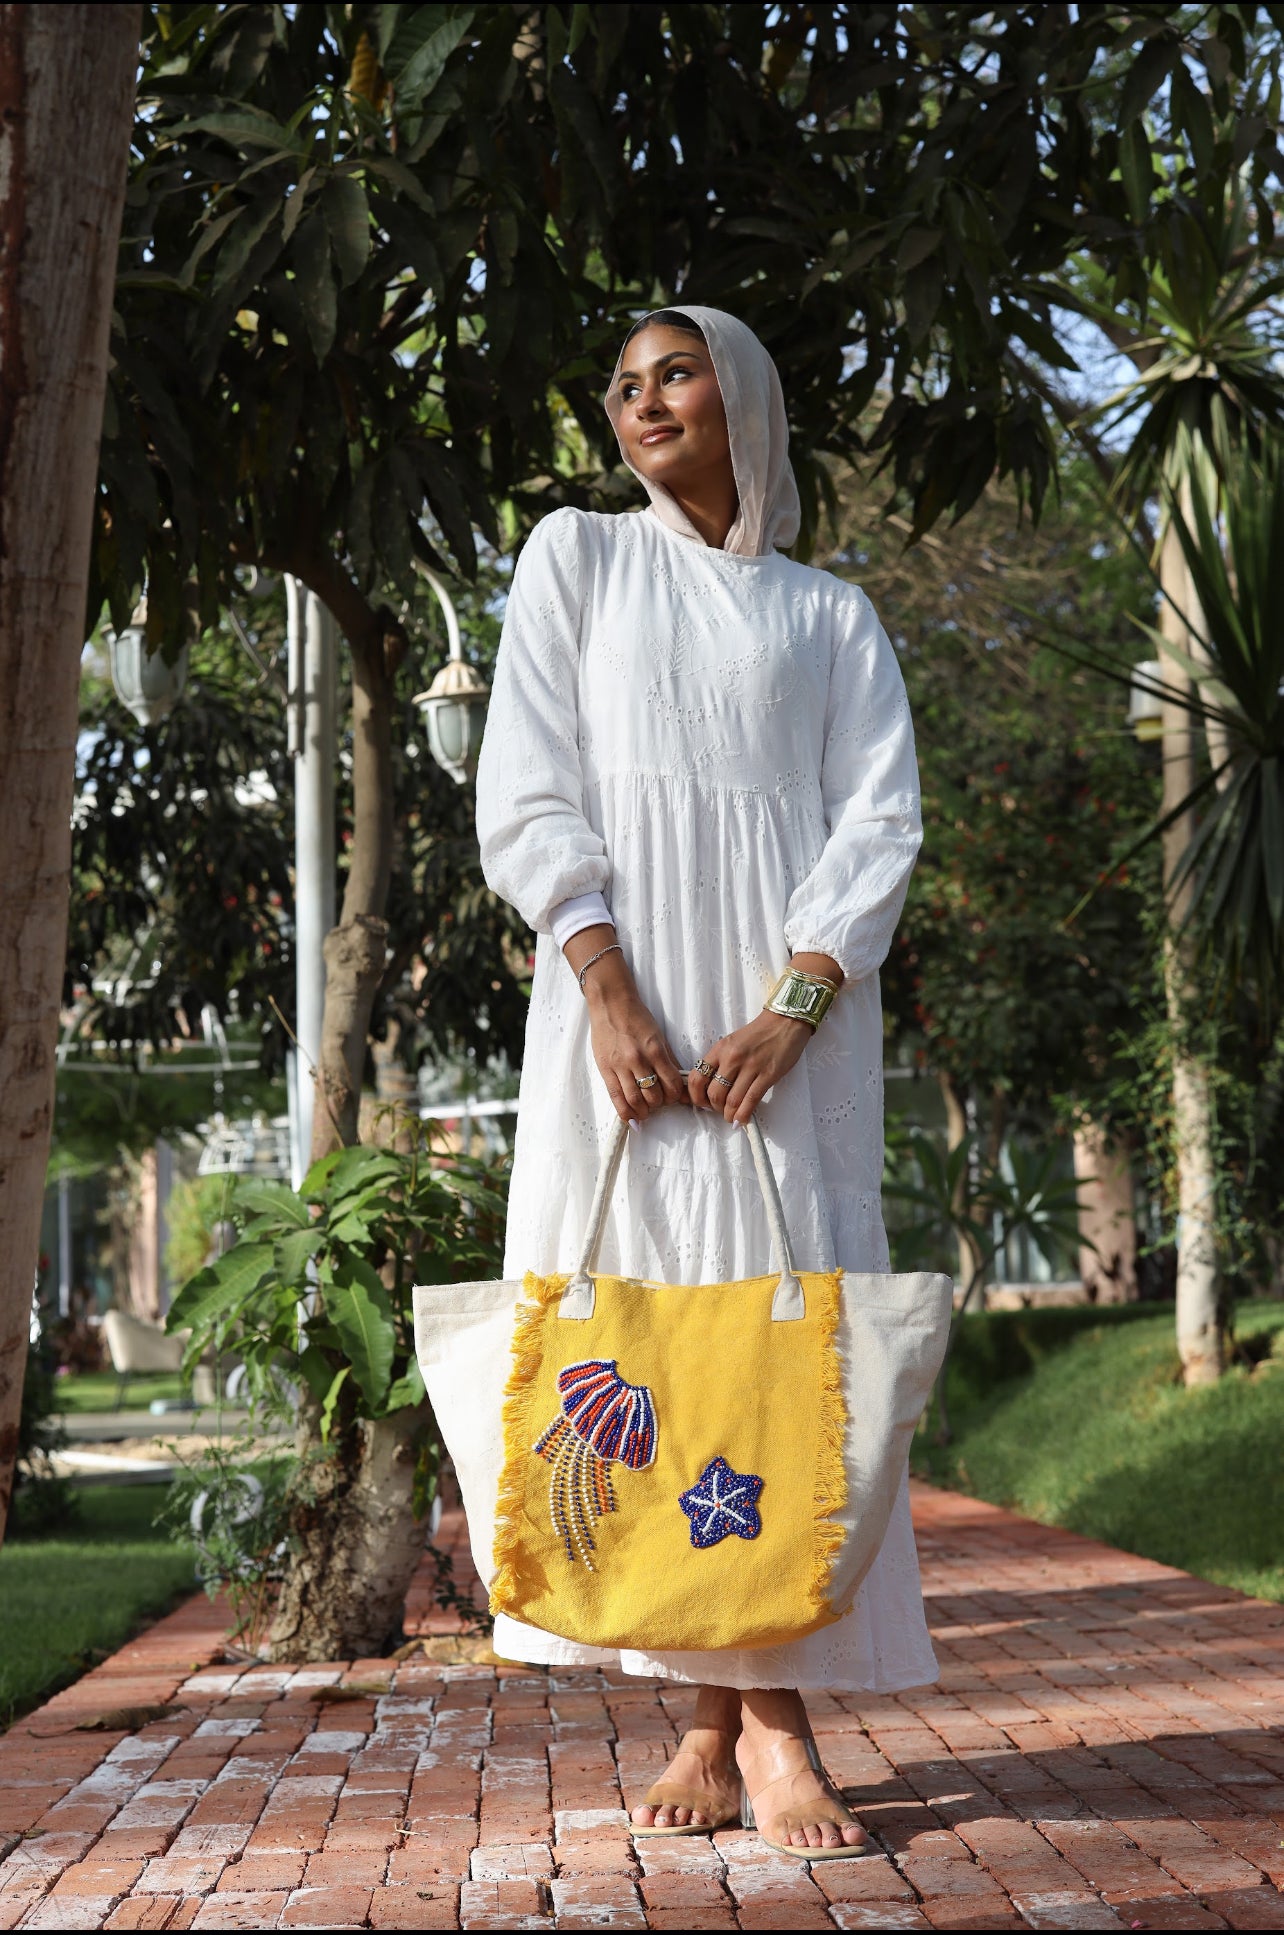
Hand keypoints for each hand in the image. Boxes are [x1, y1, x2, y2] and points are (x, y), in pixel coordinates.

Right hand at [565, 925, 687, 1125]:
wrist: (611, 1004)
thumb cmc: (636, 1017)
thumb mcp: (658, 1035)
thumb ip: (669, 1059)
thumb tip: (679, 1081)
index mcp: (655, 1050)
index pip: (671, 1084)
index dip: (676, 1096)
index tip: (675, 1096)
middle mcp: (638, 1060)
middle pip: (654, 1096)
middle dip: (660, 1104)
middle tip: (659, 1101)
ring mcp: (620, 1066)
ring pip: (635, 1100)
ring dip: (644, 1110)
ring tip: (646, 1110)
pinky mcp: (605, 1069)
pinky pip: (616, 1097)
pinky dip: (625, 1112)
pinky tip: (631, 1117)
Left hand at [688, 1010, 810, 1124]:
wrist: (785, 1022)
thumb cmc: (758, 1033)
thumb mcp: (732, 1042)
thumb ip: (720, 1061)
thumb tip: (711, 1086)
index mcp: (720, 1049)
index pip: (697, 1077)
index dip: (696, 1096)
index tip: (702, 1103)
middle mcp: (732, 1058)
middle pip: (714, 1093)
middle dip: (715, 1108)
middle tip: (719, 1110)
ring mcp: (751, 1067)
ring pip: (732, 1100)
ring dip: (729, 1114)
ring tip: (731, 1116)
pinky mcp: (768, 1075)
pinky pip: (751, 1100)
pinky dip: (743, 1115)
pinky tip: (741, 1120)